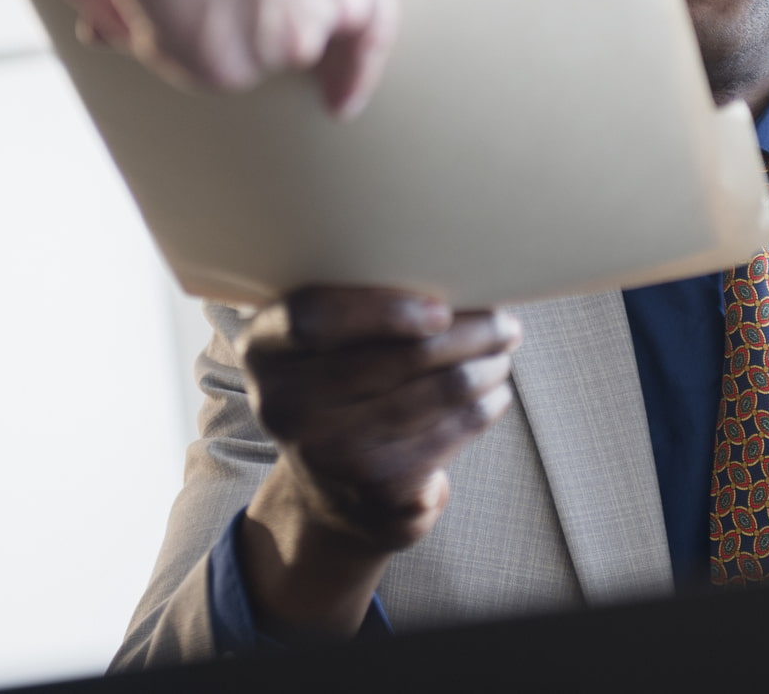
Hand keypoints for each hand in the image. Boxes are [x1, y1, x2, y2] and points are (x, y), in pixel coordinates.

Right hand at [233, 287, 520, 637]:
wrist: (330, 492)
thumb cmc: (340, 392)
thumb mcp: (321, 348)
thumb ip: (358, 309)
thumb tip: (457, 275)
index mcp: (264, 351)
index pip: (313, 318)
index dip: (380, 310)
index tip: (440, 309)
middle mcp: (285, 406)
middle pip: (389, 360)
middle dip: (463, 336)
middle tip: (503, 323)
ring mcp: (328, 456)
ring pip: (428, 397)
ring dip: (481, 369)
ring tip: (502, 353)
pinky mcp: (376, 494)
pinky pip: (446, 437)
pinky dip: (481, 409)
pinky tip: (493, 394)